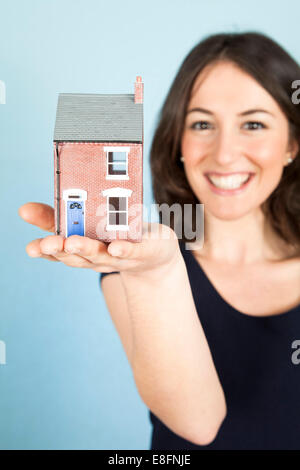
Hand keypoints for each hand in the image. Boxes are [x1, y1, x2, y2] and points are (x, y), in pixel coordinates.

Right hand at [18, 202, 181, 274]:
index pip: (57, 250)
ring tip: (72, 242)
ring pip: (99, 255)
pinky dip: (122, 250)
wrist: (155, 259)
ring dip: (85, 249)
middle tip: (49, 243)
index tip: (30, 247)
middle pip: (75, 256)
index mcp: (80, 249)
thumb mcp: (87, 226)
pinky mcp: (141, 251)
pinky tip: (115, 247)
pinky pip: (131, 251)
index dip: (43, 249)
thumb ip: (61, 216)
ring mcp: (117, 256)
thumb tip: (25, 209)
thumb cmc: (117, 236)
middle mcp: (95, 256)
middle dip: (60, 250)